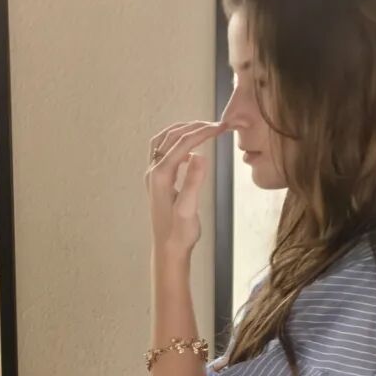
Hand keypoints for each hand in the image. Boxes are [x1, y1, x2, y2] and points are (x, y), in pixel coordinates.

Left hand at [146, 117, 227, 257]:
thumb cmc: (180, 233)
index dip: (203, 132)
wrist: (168, 250)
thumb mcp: (189, 209)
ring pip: (164, 142)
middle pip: (171, 137)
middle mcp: (153, 172)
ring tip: (203, 128)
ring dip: (182, 131)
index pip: (183, 144)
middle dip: (194, 127)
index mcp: (160, 176)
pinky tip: (191, 149)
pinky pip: (163, 152)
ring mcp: (154, 176)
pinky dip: (177, 143)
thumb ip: (193, 181)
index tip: (222, 127)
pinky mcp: (158, 181)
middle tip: (216, 125)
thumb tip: (200, 154)